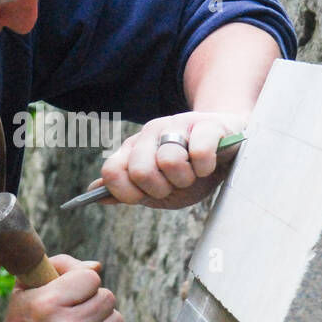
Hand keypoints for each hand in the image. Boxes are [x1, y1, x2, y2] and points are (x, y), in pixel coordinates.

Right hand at [0, 254, 128, 321]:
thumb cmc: (21, 320)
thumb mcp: (28, 286)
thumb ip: (62, 266)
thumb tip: (98, 266)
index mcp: (46, 304)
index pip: (90, 278)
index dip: (81, 279)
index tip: (69, 288)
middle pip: (107, 298)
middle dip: (93, 298)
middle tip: (76, 306)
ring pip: (116, 319)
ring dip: (103, 318)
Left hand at [92, 111, 245, 210]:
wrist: (228, 146)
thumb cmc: (190, 170)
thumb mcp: (159, 187)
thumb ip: (127, 190)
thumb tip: (93, 192)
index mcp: (134, 149)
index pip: (112, 171)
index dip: (127, 193)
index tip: (145, 197)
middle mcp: (150, 133)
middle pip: (140, 171)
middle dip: (161, 189)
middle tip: (175, 185)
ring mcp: (178, 125)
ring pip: (170, 162)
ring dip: (186, 179)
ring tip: (194, 173)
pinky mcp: (207, 125)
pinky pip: (199, 153)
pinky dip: (205, 168)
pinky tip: (209, 166)